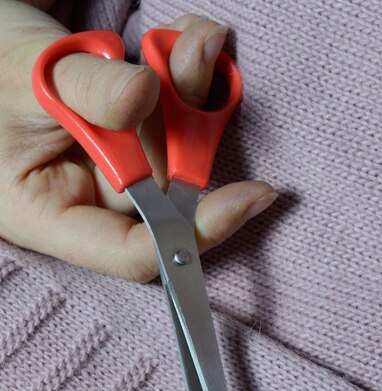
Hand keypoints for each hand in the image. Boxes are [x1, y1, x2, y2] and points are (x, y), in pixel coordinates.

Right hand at [0, 3, 275, 280]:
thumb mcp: (25, 78)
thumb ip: (83, 92)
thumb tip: (145, 95)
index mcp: (50, 215)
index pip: (131, 250)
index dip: (192, 232)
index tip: (248, 198)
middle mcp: (89, 201)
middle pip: (164, 192)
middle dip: (191, 128)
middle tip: (197, 57)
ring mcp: (113, 169)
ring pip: (173, 149)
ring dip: (192, 92)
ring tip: (192, 41)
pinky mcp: (129, 136)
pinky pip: (171, 118)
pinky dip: (185, 78)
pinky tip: (183, 41)